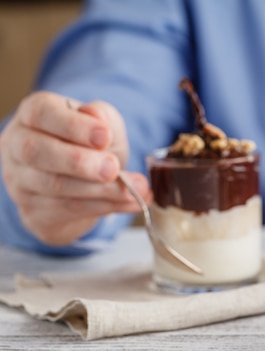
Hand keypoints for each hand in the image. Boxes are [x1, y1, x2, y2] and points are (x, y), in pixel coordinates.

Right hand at [0, 91, 151, 245]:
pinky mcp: (34, 212)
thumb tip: (96, 115)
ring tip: (136, 190)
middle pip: (38, 152)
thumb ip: (103, 118)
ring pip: (55, 186)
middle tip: (114, 168)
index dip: (73, 125)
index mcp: (34, 115)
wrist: (84, 183)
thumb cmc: (90, 145)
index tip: (104, 136)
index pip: (42, 113)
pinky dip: (106, 207)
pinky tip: (132, 203)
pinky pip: (68, 210)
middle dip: (80, 162)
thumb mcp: (103, 126)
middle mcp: (18, 146)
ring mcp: (21, 182)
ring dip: (101, 190)